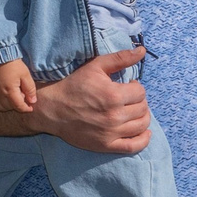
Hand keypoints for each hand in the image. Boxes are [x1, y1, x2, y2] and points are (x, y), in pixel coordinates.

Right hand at [0, 59, 36, 112]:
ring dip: (8, 105)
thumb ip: (30, 89)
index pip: (18, 106)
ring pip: (0, 107)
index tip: (30, 107)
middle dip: (17, 104)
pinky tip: (3, 96)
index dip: (26, 108)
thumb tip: (33, 101)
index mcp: (10, 91)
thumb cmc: (12, 64)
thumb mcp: (25, 74)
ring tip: (12, 95)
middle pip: (10, 107)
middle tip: (21, 95)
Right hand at [27, 47, 152, 152]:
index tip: (128, 86)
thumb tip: (142, 51)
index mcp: (113, 95)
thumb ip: (121, 58)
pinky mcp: (106, 145)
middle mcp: (114, 116)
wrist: (52, 109)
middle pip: (142, 109)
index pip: (141, 92)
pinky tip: (144, 132)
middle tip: (129, 98)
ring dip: (142, 117)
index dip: (136, 87)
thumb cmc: (74, 85)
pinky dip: (143, 140)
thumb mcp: (96, 66)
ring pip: (141, 125)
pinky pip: (133, 146)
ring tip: (134, 111)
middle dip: (139, 101)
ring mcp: (110, 133)